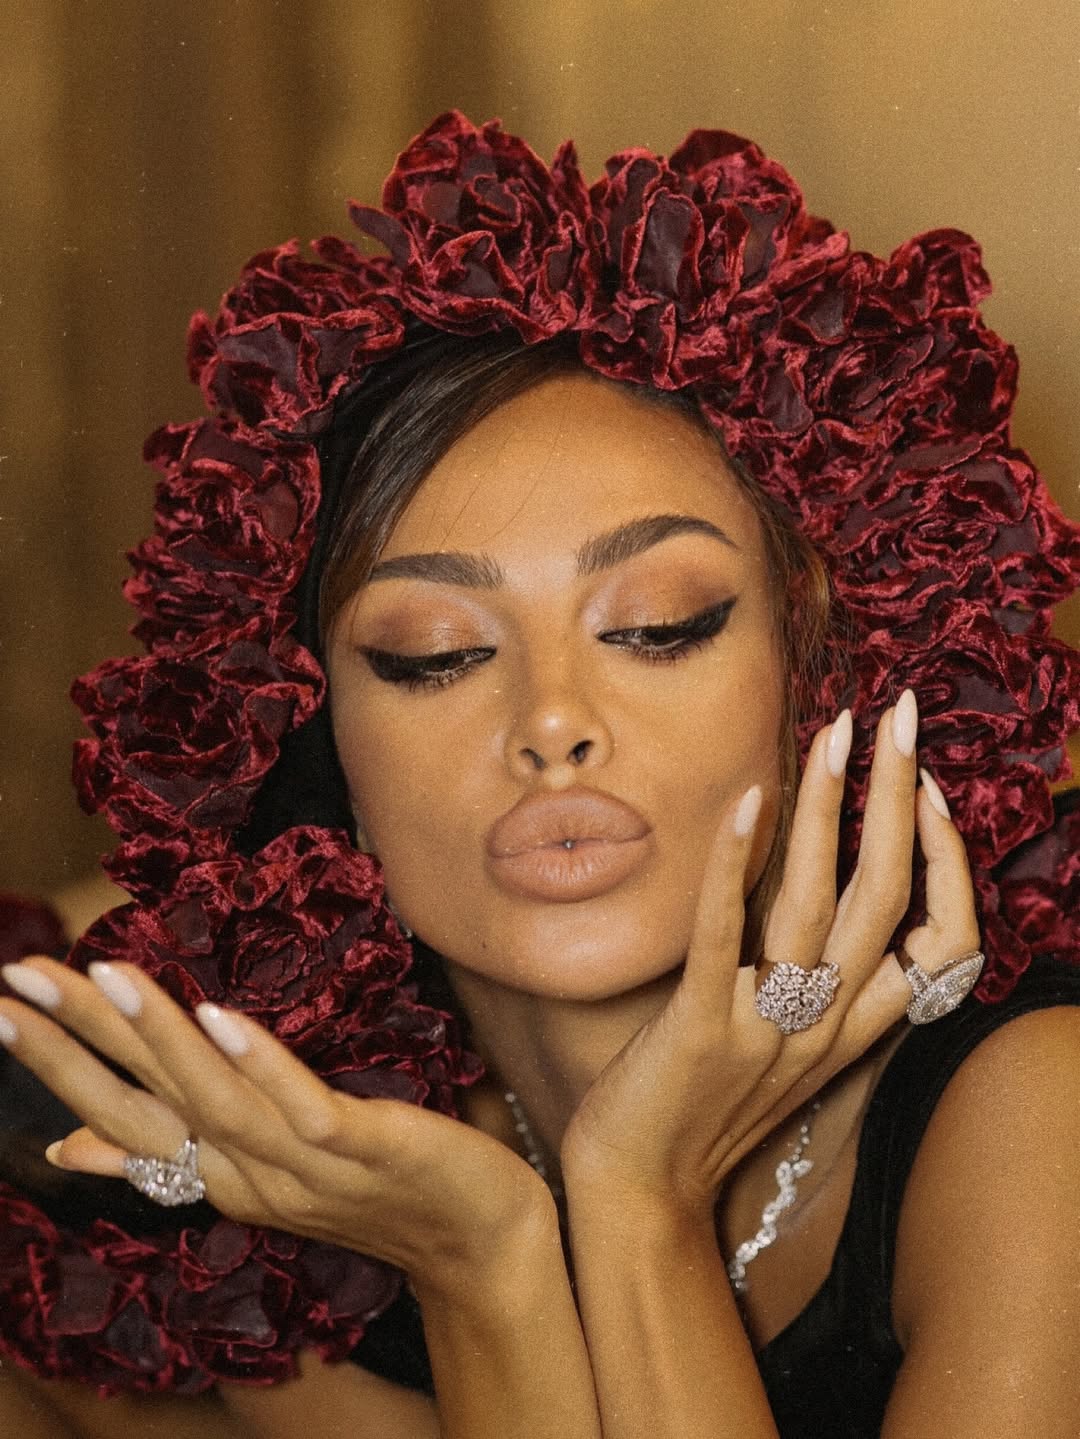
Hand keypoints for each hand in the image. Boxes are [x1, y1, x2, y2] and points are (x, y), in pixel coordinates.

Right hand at [0, 957, 551, 1291]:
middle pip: (147, 1105)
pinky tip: (220, 1017)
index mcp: (220, 1169)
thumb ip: (180, 1145)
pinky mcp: (366, 1147)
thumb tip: (73, 1141)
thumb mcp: (262, 1170)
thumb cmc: (372, 1187)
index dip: (59, 1061)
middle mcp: (246, 1172)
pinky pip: (305, 1108)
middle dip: (77, 1044)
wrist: (478, 1242)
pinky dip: (260, 1064)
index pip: (121, 1112)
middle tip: (15, 982)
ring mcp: (304, 1164)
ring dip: (160, 1038)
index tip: (4, 1001)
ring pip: (216, 1101)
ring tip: (107, 977)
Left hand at [560, 690, 979, 1217]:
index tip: (926, 790)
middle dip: (901, 799)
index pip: (947, 943)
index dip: (948, 864)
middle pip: (890, 900)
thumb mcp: (783, 1046)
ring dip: (832, 809)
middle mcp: (826, 1027)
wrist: (639, 1195)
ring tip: (837, 733)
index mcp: (854, 1031)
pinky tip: (746, 799)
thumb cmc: (701, 1108)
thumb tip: (815, 884)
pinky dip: (737, 863)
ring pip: (821, 905)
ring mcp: (765, 1028)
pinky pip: (726, 933)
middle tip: (900, 717)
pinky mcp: (699, 1027)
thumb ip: (813, 979)